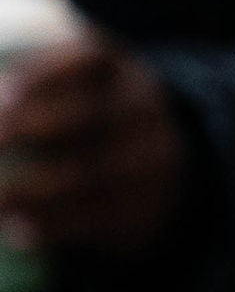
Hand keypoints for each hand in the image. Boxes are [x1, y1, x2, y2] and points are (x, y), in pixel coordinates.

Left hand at [0, 33, 185, 256]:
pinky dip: (53, 228)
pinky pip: (98, 220)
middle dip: (30, 127)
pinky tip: (15, 231)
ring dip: (30, 191)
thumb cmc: (85, 117)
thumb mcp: (77, 86)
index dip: (45, 74)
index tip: (2, 91)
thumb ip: (29, 86)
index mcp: (117, 71)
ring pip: (90, 174)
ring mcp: (147, 162)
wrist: (160, 167)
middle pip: (89, 115)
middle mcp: (139, 111)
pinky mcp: (141, 209)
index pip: (90, 59)